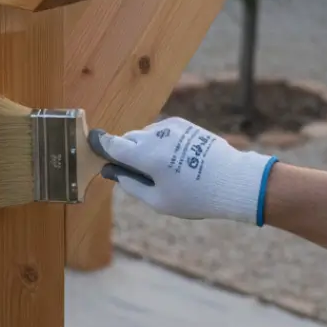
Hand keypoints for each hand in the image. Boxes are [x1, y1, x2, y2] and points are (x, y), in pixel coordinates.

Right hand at [95, 116, 278, 225]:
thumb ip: (131, 185)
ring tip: (163, 169)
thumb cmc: (195, 196)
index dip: (100, 144)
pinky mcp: (184, 125)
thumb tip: (114, 173)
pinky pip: (162, 131)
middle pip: (127, 139)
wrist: (233, 180)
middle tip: (137, 172)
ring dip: (145, 147)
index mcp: (144, 155)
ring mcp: (170, 127)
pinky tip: (176, 160)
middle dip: (126, 152)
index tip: (93, 144)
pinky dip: (161, 142)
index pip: (111, 144)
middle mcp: (154, 136)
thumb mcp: (159, 201)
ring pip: (145, 135)